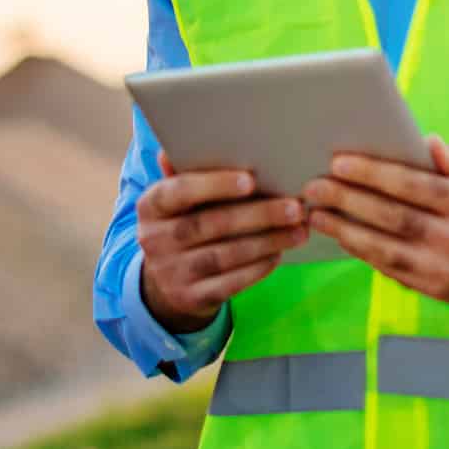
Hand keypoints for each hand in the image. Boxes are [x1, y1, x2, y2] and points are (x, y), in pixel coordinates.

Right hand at [136, 155, 308, 332]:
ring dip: (267, 242)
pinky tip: (279, 253)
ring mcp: (171, 272)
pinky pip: (230, 283)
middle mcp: (154, 239)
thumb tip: (174, 150)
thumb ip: (184, 173)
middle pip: (209, 224)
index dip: (214, 185)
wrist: (165, 284)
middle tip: (294, 207)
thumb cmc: (183, 225)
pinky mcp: (191, 298)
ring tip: (298, 231)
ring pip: (224, 256)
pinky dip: (258, 268)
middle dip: (257, 215)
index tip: (251, 180)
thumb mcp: (176, 201)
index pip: (179, 191)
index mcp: (150, 206)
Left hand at [302, 137, 448, 328]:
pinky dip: (364, 254)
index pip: (412, 185)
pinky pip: (393, 270)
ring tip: (317, 215)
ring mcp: (446, 269)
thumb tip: (425, 141)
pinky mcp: (438, 290)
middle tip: (314, 186)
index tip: (338, 162)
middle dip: (348, 200)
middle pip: (392, 217)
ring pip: (386, 249)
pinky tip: (343, 238)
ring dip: (346, 231)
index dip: (372, 174)